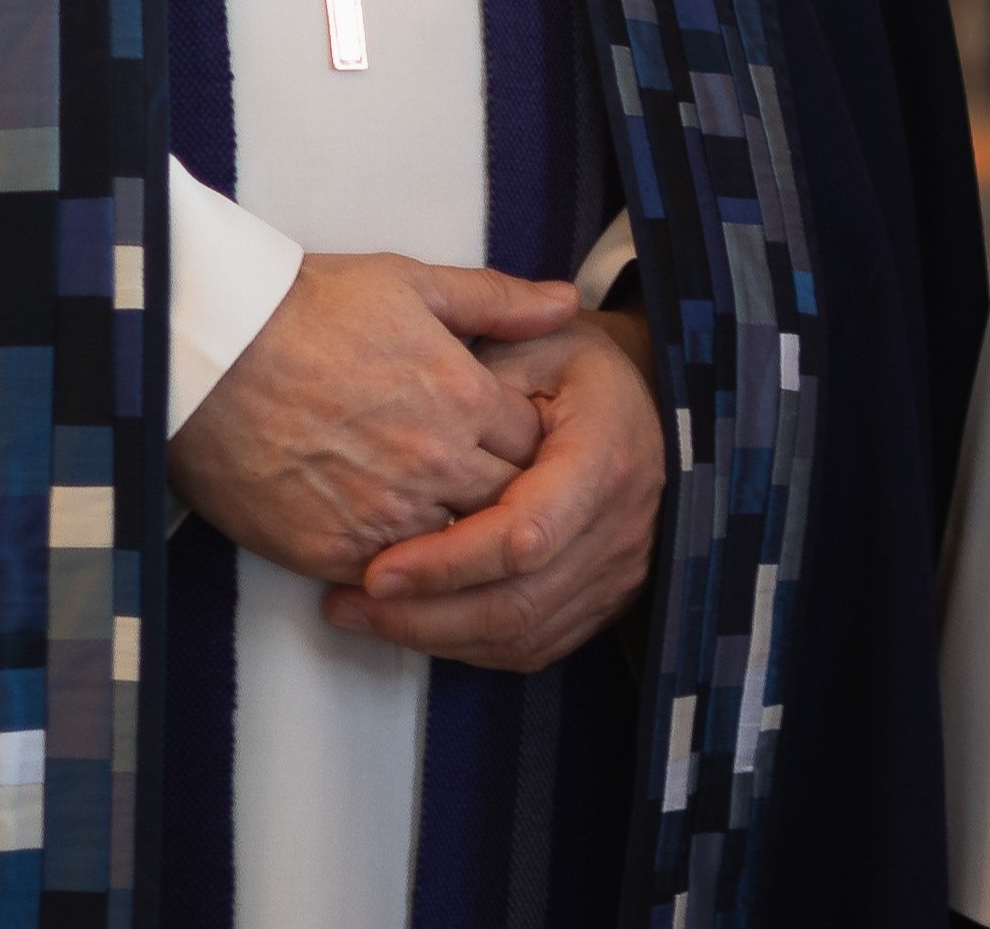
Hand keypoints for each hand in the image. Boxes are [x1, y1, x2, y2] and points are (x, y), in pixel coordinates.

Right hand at [172, 254, 581, 584]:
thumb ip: (497, 300)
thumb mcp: (410, 283)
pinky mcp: (332, 552)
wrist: (209, 352)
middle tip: (481, 487)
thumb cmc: (307, 308)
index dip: (526, 442)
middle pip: (507, 504)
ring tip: (436, 516)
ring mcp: (386, 515)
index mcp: (465, 397)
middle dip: (506, 497)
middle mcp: (436, 464)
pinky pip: (392, 579)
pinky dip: (399, 568)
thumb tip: (568, 303)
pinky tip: (390, 544)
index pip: (537, 445)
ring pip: (456, 549)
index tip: (507, 440)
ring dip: (455, 537)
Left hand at [323, 307, 662, 672]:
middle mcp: (620, 528)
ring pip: (519, 636)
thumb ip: (479, 383)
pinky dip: (468, 645)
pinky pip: (533, 646)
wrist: (643, 398)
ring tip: (361, 615)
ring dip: (434, 636)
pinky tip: (415, 624)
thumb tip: (408, 423)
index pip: (522, 536)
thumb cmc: (574, 365)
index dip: (446, 563)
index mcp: (603, 458)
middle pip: (515, 603)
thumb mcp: (532, 343)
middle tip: (346, 603)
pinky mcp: (605, 599)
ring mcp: (617, 572)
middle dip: (423, 614)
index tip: (375, 570)